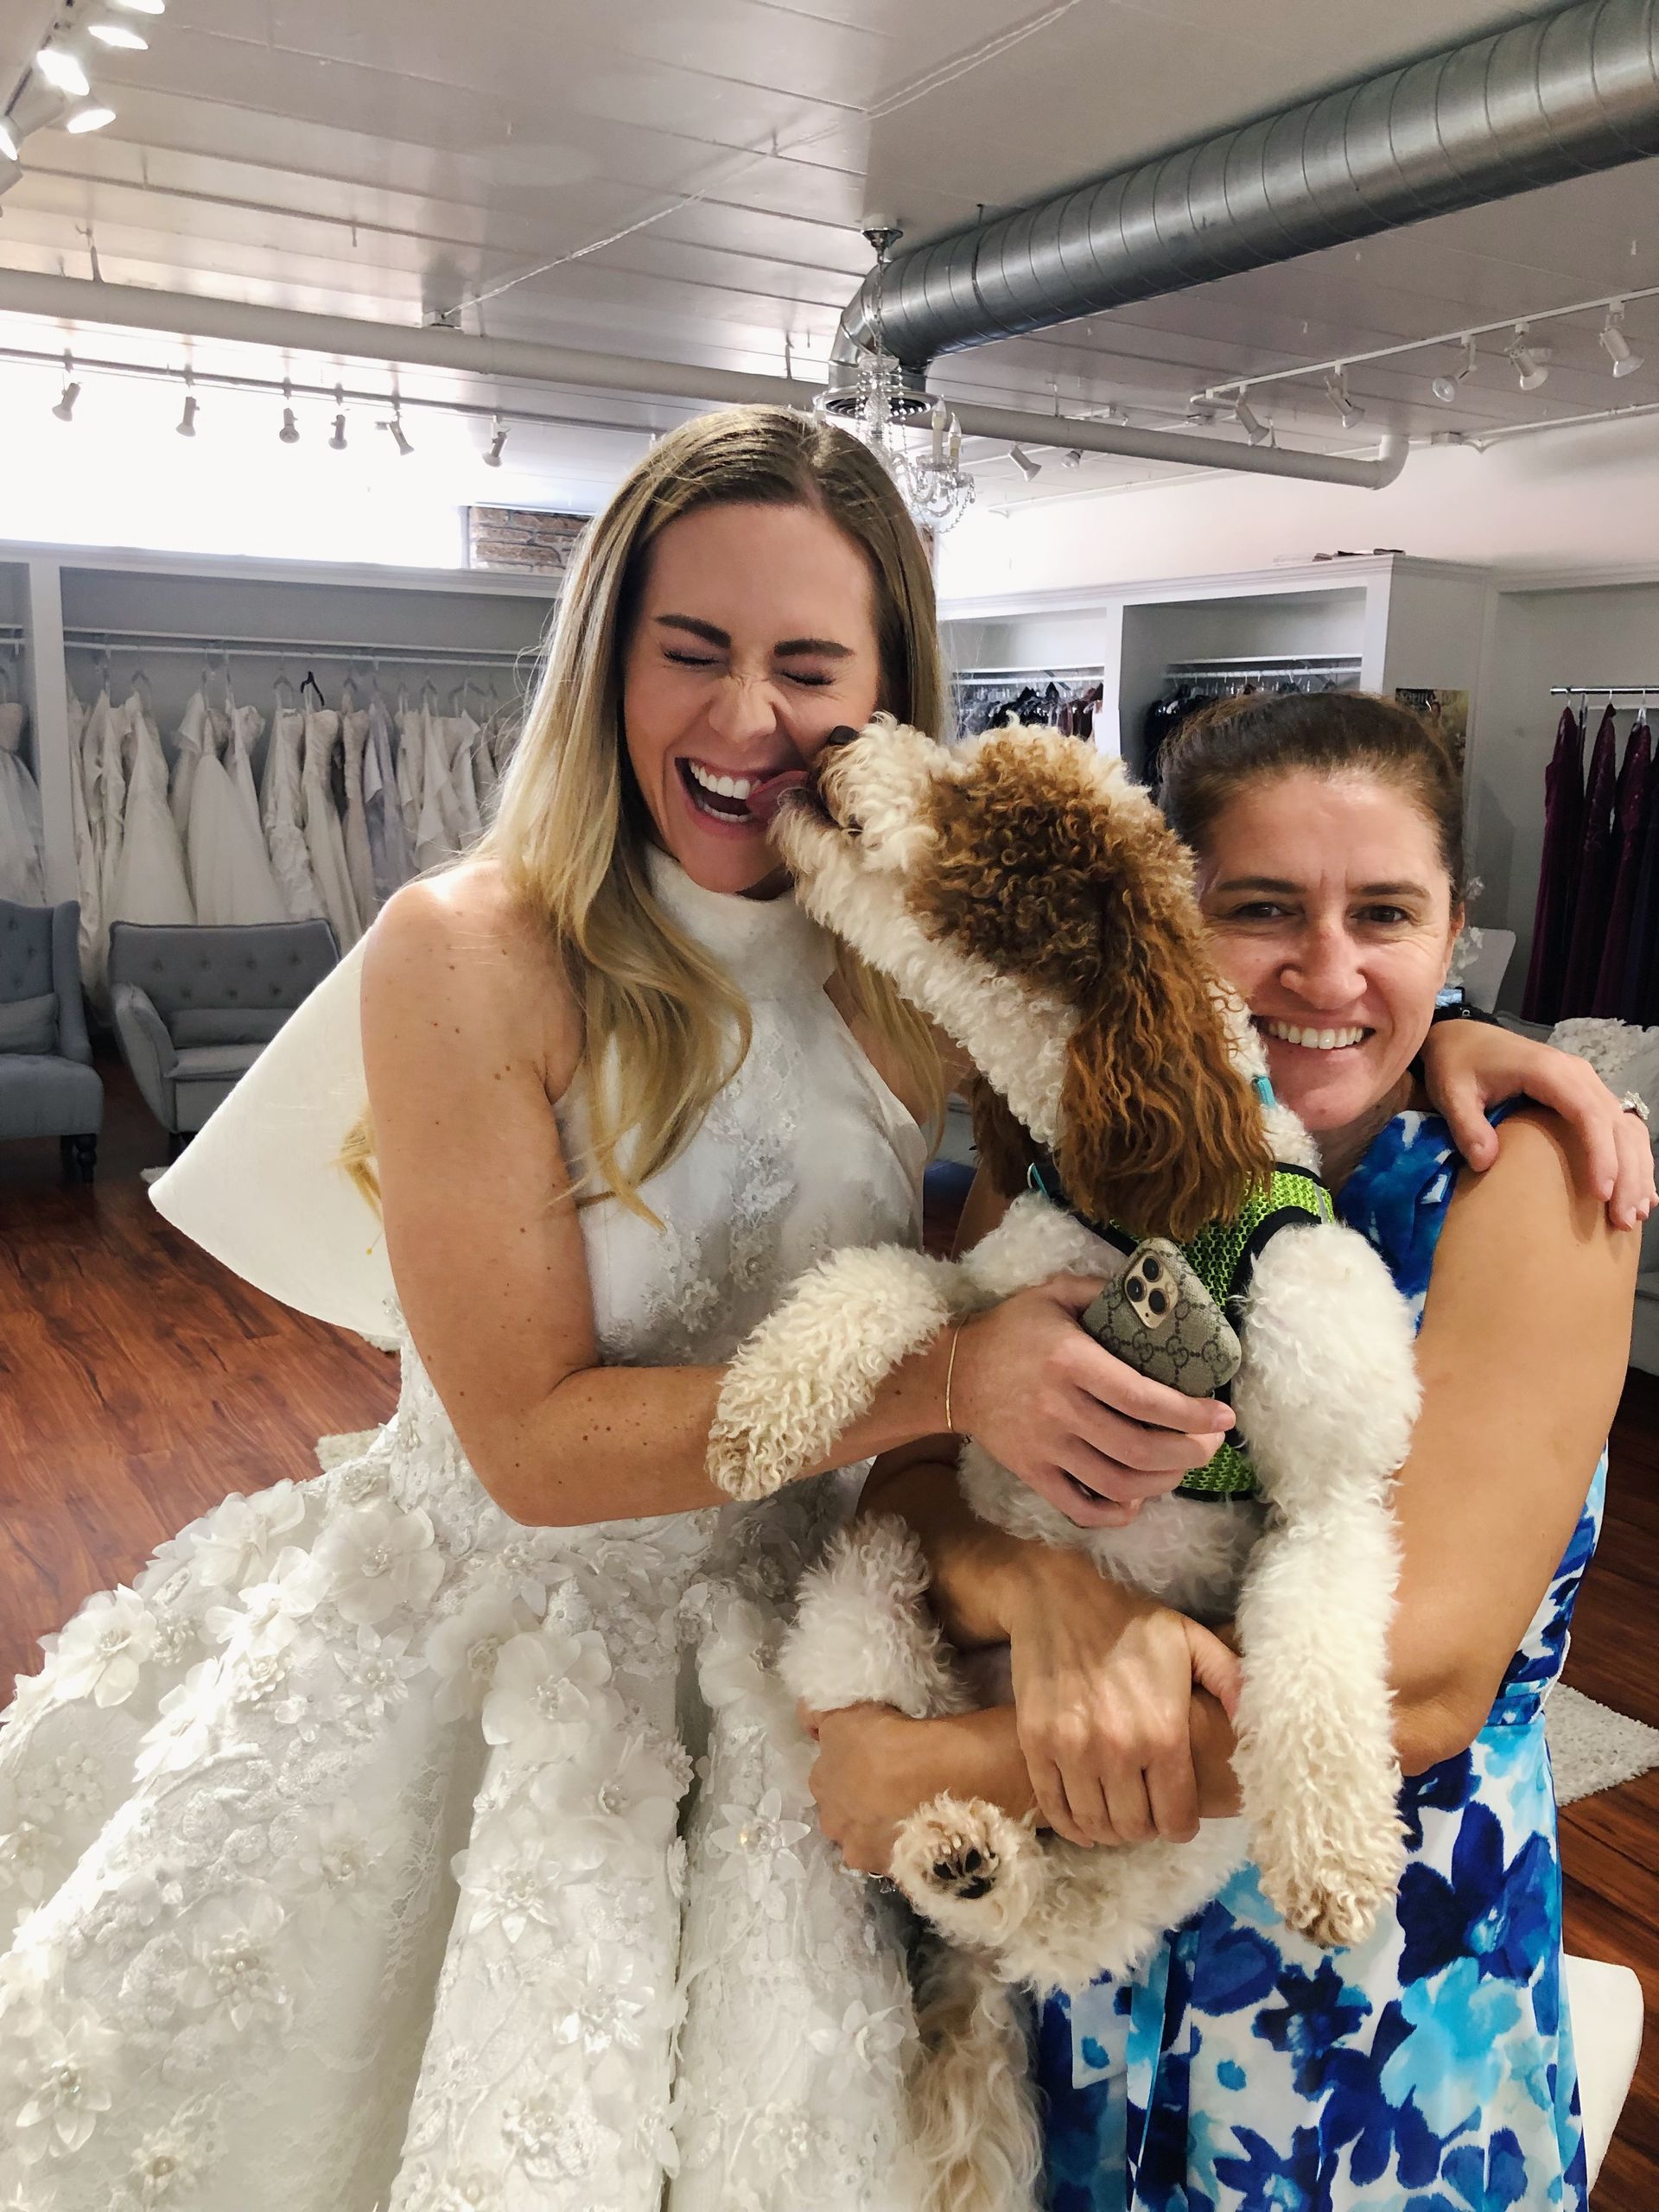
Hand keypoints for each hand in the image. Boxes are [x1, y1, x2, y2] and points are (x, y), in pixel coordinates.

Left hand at [799, 1701, 926, 1875]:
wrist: (930, 1775)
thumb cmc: (886, 1738)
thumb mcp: (845, 1714)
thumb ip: (819, 1720)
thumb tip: (806, 1721)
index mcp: (819, 1782)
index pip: (825, 1777)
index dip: (847, 1769)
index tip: (869, 1762)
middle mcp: (831, 1820)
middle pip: (841, 1813)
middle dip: (857, 1804)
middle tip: (887, 1789)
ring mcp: (857, 1849)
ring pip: (863, 1839)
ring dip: (876, 1829)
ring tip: (904, 1813)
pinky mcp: (885, 1867)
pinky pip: (890, 1856)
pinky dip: (899, 1846)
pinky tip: (915, 1832)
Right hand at [951, 1276, 1233, 1527]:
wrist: (954, 1373)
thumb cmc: (1012, 1329)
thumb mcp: (1054, 1293)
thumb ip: (1104, 1290)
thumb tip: (1159, 1293)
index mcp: (1072, 1363)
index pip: (1144, 1399)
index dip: (1191, 1413)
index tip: (1223, 1415)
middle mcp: (1061, 1410)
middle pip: (1140, 1449)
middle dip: (1190, 1451)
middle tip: (1211, 1441)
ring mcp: (1046, 1447)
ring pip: (1118, 1483)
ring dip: (1163, 1482)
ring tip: (1183, 1465)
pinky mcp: (1033, 1473)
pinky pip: (1080, 1507)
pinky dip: (1116, 1513)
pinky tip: (1137, 1499)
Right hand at [1003, 1553, 1241, 1847]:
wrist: (1058, 1597)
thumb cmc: (1131, 1622)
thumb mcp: (1194, 1641)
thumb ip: (1232, 1684)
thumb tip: (1260, 1729)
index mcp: (1163, 1731)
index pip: (1177, 1818)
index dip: (1181, 1826)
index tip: (1177, 1816)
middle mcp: (1118, 1749)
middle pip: (1136, 1827)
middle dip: (1146, 1829)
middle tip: (1146, 1812)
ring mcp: (1072, 1749)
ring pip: (1096, 1824)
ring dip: (1110, 1829)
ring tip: (1117, 1814)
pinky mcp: (1037, 1745)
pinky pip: (1055, 1807)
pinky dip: (1072, 1824)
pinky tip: (1083, 1817)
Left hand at [1421, 1021, 1656, 1230]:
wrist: (1462, 1037)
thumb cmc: (1457, 1063)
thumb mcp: (1451, 1092)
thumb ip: (1466, 1125)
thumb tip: (1485, 1163)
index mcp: (1549, 1071)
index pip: (1588, 1114)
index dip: (1600, 1154)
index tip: (1601, 1193)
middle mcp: (1578, 1074)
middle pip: (1616, 1125)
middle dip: (1628, 1173)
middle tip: (1624, 1218)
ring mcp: (1585, 1084)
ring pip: (1626, 1127)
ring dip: (1636, 1170)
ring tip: (1634, 1215)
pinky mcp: (1585, 1095)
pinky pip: (1618, 1126)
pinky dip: (1632, 1158)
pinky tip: (1639, 1191)